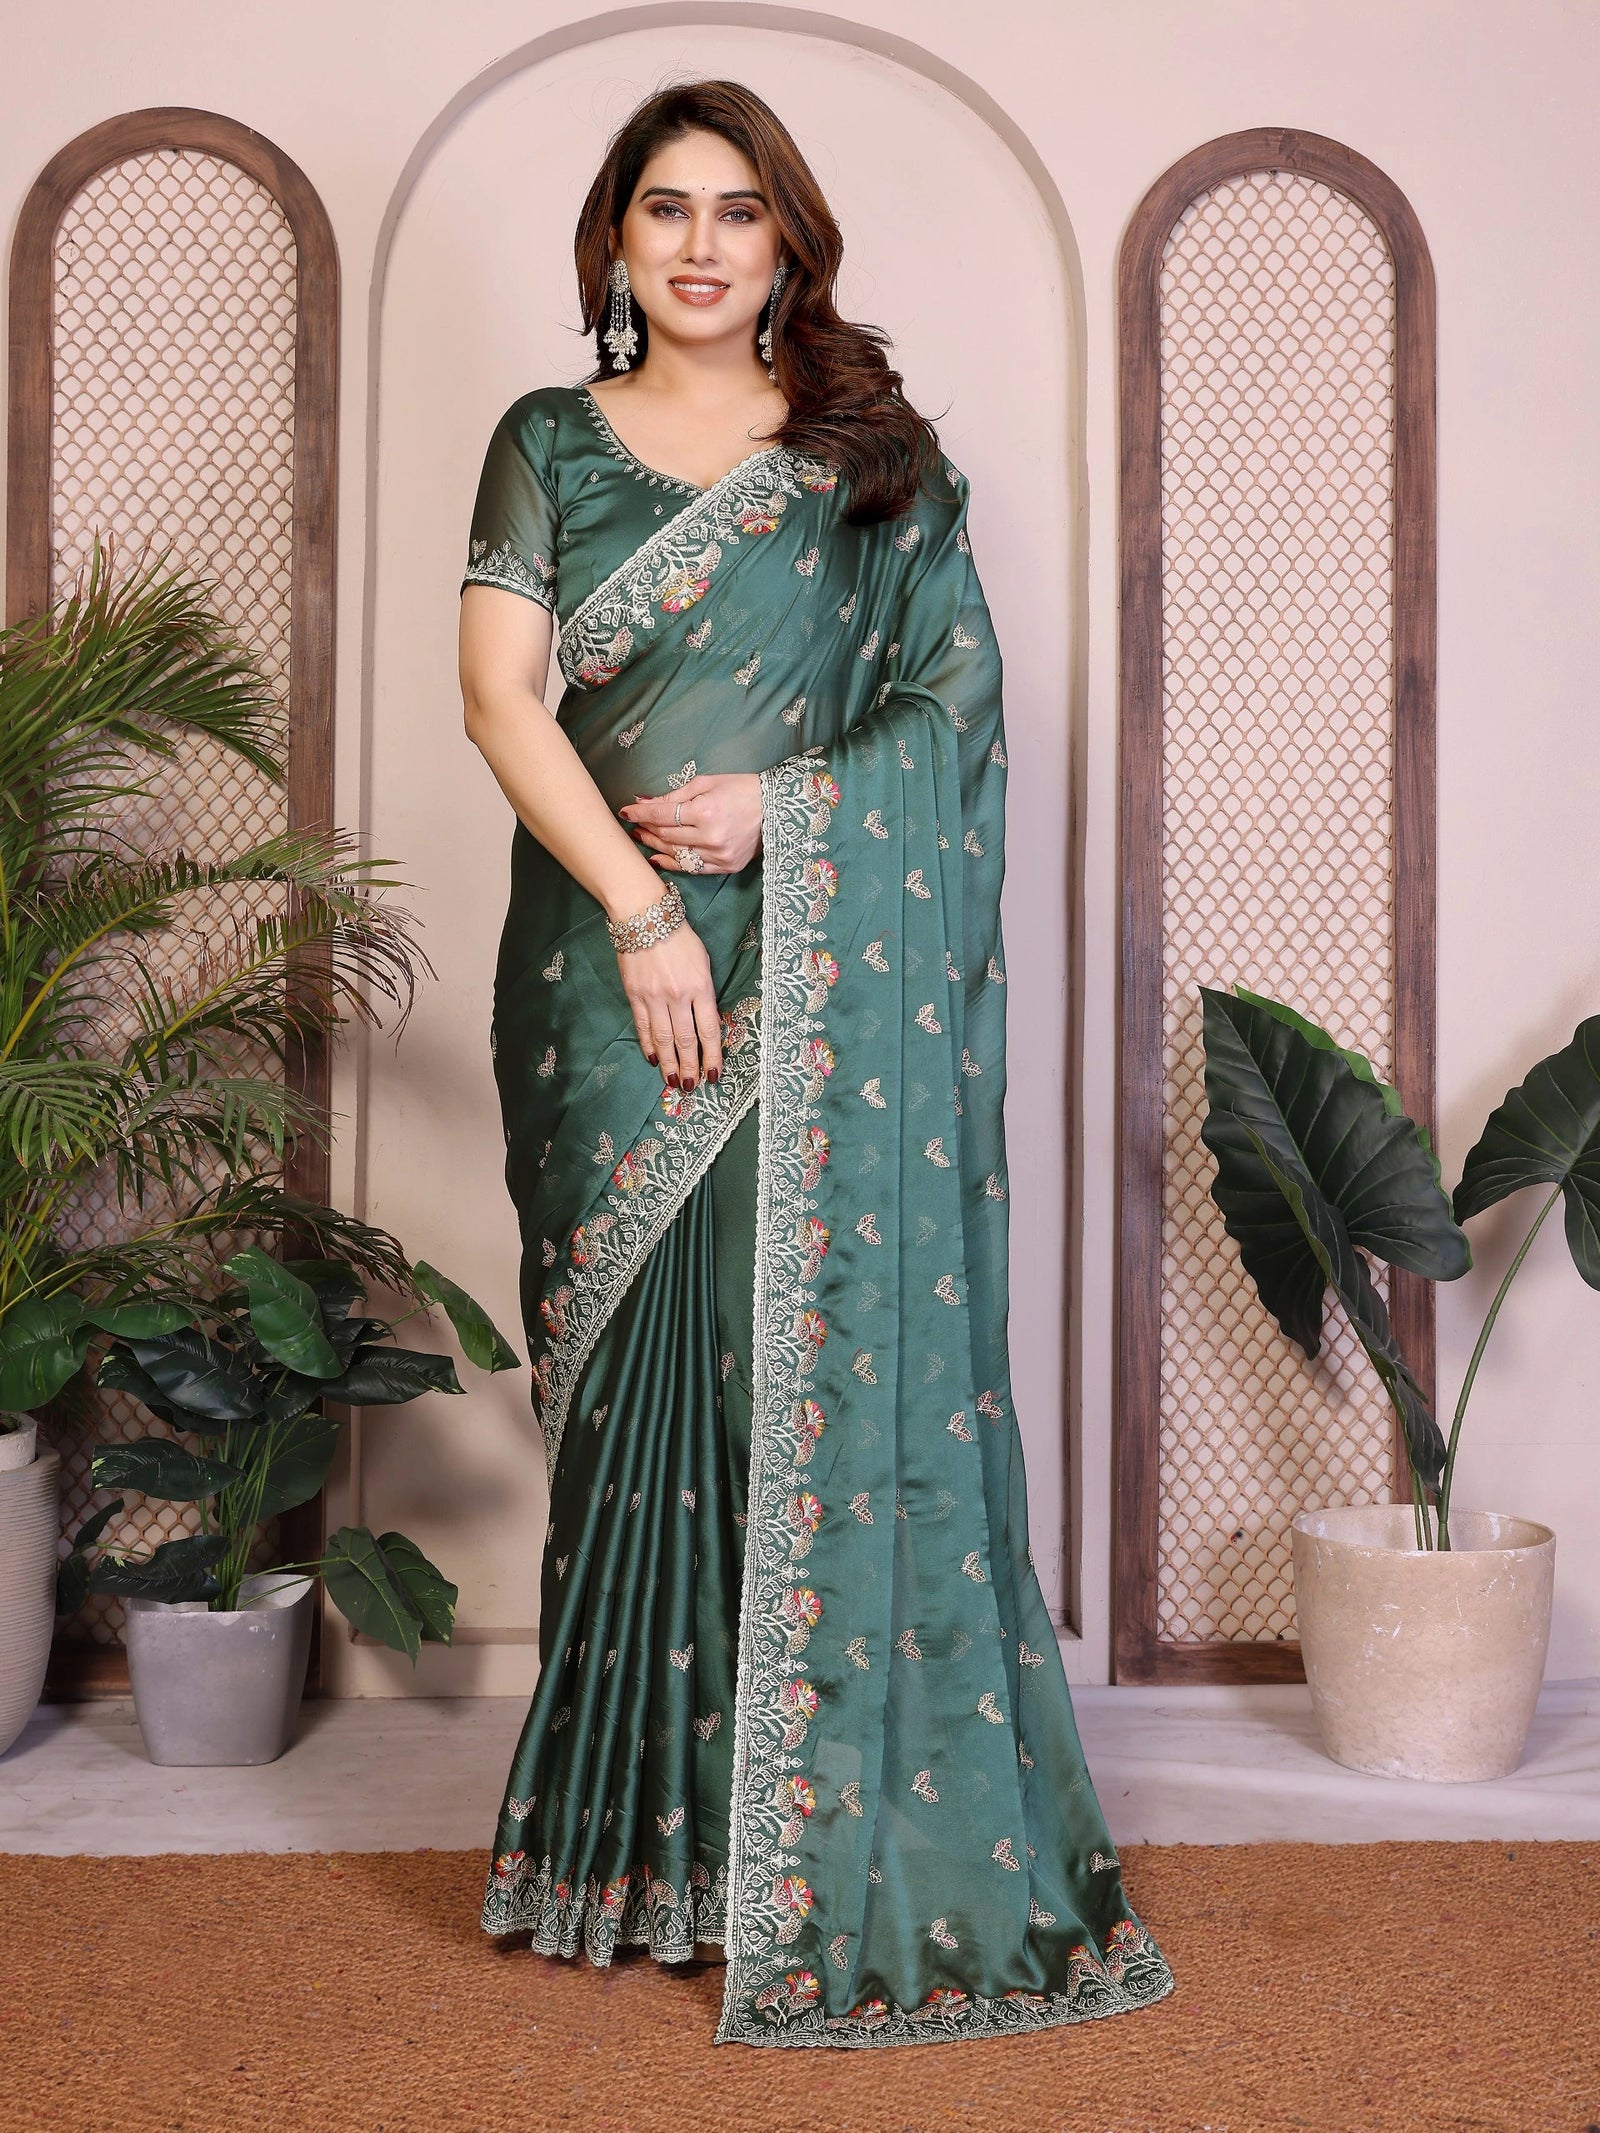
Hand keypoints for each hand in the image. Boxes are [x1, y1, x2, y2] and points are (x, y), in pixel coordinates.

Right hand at [614, 916, 721, 1089]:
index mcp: (701, 987)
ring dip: (669, 1063)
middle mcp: (678, 996)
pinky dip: (649, 1045)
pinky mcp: (635, 996)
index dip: (712, 1056)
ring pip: (663, 1039)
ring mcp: (654, 997)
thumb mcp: (703, 961)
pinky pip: (643, 1027)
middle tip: (691, 1086)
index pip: (710, 1030)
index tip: (714, 1074)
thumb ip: (705, 992)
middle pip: (686, 1040)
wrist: (645, 917)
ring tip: (673, 1080)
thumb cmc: (680, 937)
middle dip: (689, 1066)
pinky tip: (653, 1059)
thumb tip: (705, 1022)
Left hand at [619, 772, 762, 875]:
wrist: (777, 809)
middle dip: (647, 829)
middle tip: (634, 826)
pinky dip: (673, 864)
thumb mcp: (707, 783)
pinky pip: (692, 869)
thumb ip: (674, 795)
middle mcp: (710, 837)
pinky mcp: (726, 867)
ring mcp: (719, 855)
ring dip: (656, 847)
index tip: (626, 811)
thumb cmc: (741, 789)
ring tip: (643, 839)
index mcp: (704, 811)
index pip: (662, 814)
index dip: (641, 813)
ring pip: (676, 855)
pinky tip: (658, 858)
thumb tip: (645, 802)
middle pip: (666, 836)